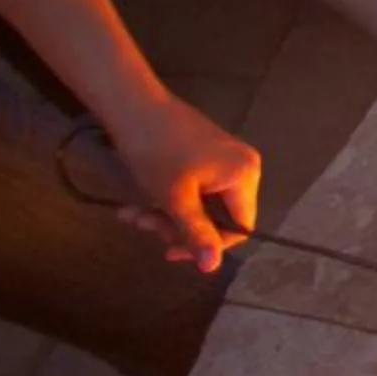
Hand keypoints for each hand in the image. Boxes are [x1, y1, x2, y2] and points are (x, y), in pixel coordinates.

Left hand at [109, 95, 261, 272]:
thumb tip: (213, 268)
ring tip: (132, 214)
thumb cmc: (158, 153)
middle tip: (143, 225)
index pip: (239, 226)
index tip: (170, 251)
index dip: (208, 244)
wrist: (134, 107)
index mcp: (244, 176)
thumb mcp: (176, 199)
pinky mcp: (205, 154)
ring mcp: (224, 159)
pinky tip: (139, 201)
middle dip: (177, 226)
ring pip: (200, 204)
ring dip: (166, 215)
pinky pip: (194, 188)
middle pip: (217, 216)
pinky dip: (168, 198)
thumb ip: (197, 234)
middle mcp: (243, 167)